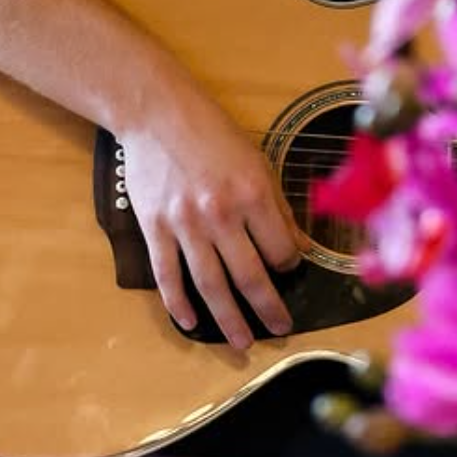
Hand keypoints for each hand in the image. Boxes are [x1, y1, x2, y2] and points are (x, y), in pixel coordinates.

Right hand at [120, 91, 304, 349]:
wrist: (157, 113)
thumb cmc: (213, 134)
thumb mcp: (258, 161)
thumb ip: (278, 208)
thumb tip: (300, 248)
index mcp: (253, 194)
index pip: (280, 250)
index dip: (290, 266)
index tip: (289, 271)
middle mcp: (221, 214)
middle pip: (249, 277)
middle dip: (268, 309)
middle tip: (280, 329)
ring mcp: (185, 224)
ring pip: (211, 285)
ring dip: (228, 319)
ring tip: (243, 342)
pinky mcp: (155, 227)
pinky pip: (167, 275)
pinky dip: (178, 303)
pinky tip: (191, 323)